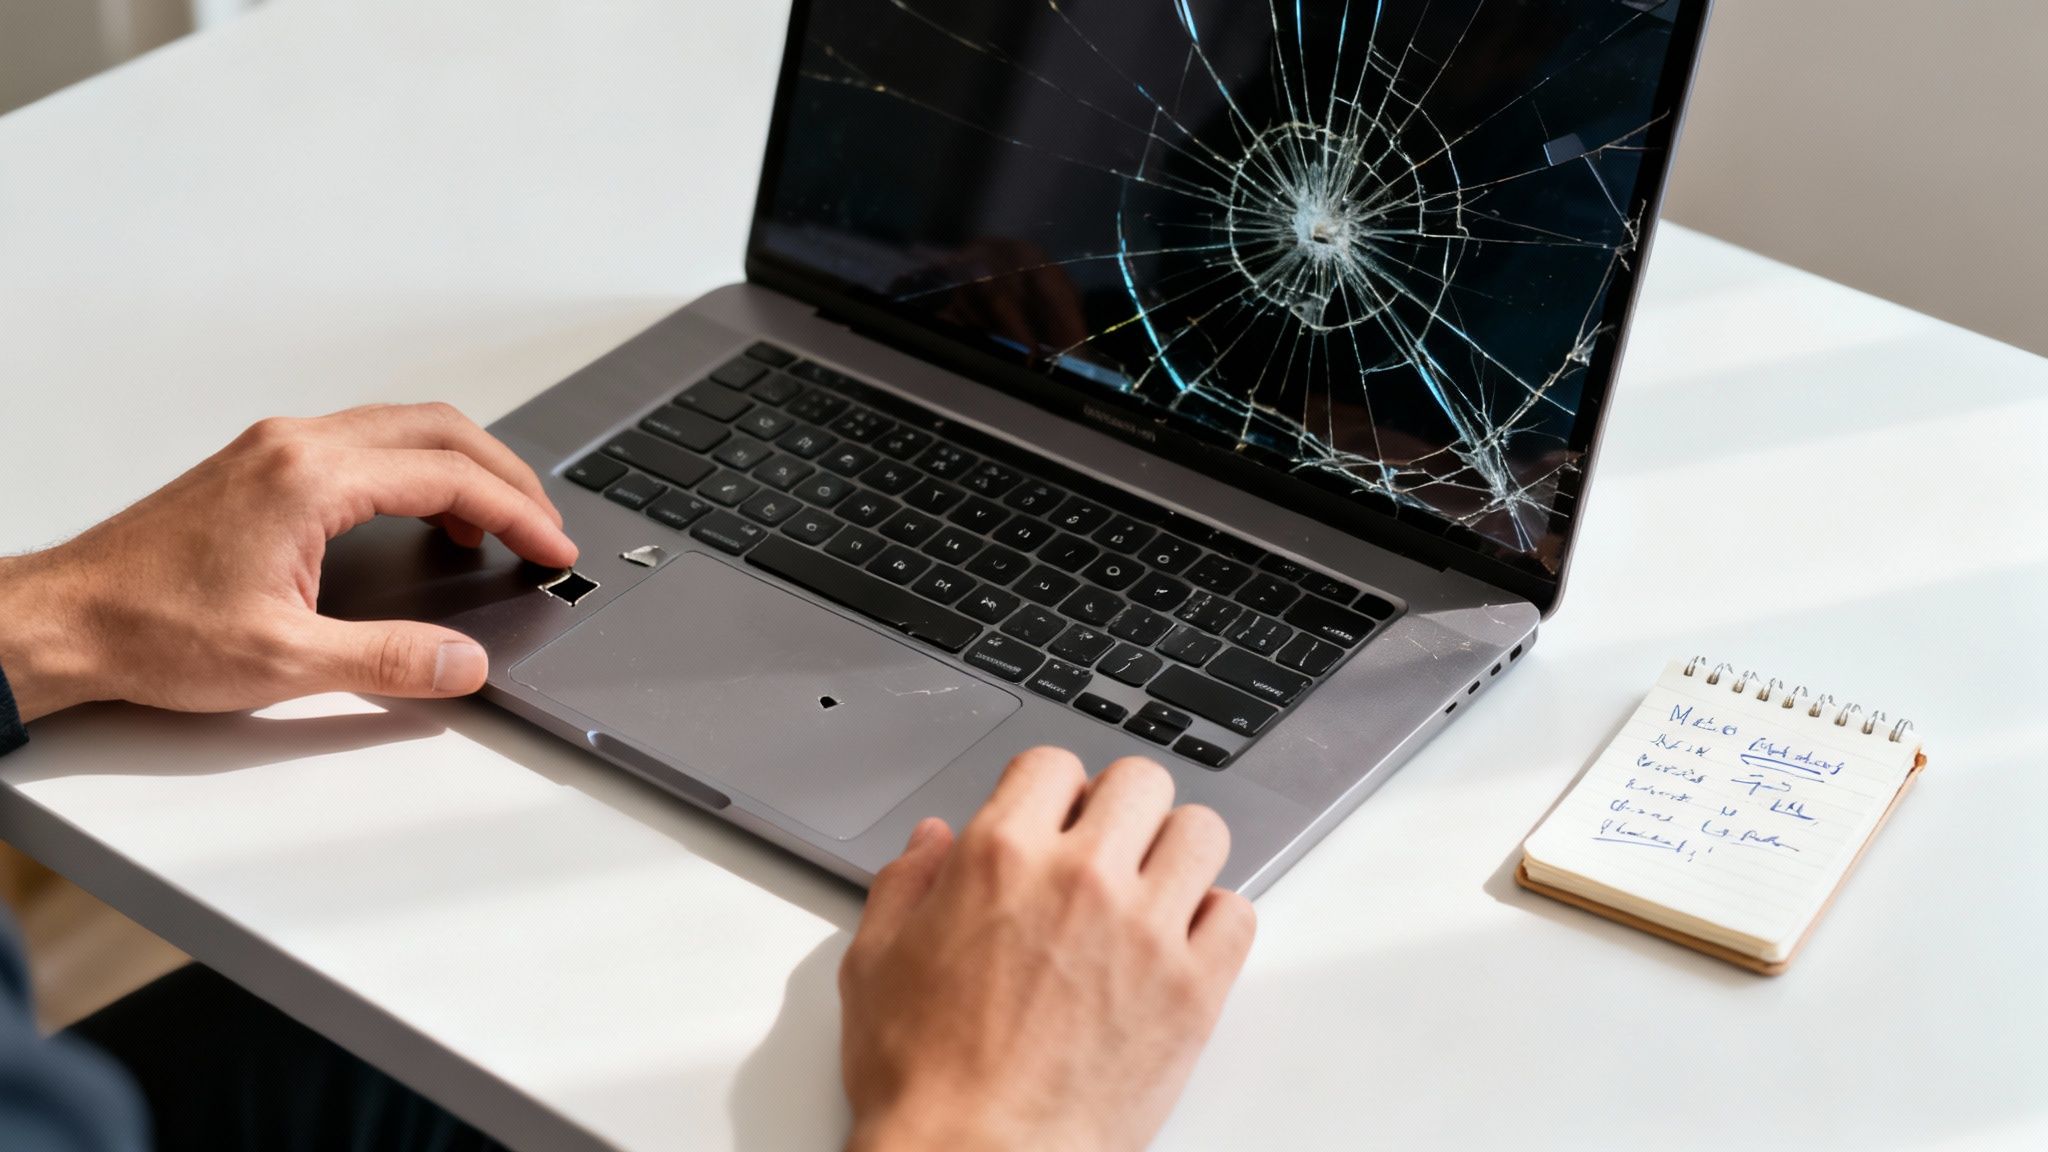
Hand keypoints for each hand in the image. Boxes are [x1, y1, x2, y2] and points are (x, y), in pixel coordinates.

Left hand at [0, 404, 576, 721]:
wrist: (66, 620)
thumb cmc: (149, 630)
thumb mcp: (284, 661)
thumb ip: (389, 660)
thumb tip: (463, 663)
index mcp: (309, 478)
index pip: (448, 477)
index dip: (517, 514)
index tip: (552, 548)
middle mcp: (295, 445)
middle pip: (438, 430)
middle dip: (506, 475)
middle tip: (544, 526)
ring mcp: (276, 448)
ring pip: (403, 429)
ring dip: (463, 469)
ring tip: (497, 525)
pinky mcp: (262, 464)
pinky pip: (367, 444)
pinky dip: (418, 471)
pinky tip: (426, 516)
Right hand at [839, 747, 1255, 1151]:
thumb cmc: (923, 1080)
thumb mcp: (875, 963)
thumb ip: (907, 884)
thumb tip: (932, 842)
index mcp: (1000, 856)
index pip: (1054, 763)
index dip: (1051, 789)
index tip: (1052, 818)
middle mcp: (1082, 877)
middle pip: (1141, 780)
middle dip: (1120, 806)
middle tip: (1106, 848)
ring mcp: (1148, 930)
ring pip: (1202, 831)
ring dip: (1176, 851)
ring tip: (1152, 888)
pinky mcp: (1194, 990)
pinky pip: (1238, 913)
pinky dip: (1214, 920)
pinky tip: (1179, 943)